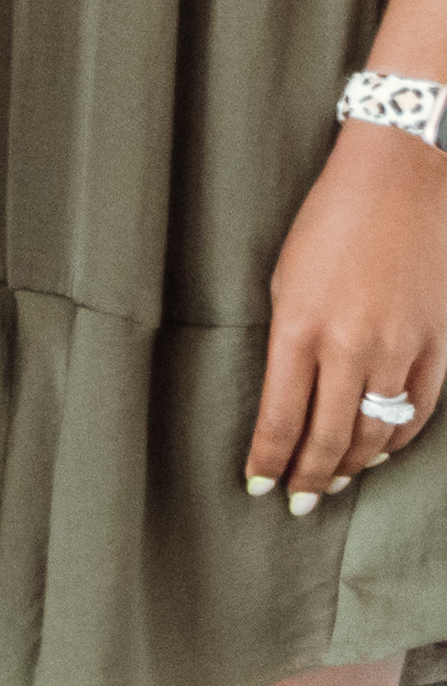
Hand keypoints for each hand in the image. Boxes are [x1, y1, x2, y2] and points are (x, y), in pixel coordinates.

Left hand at [252, 116, 446, 511]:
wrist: (399, 183)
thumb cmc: (327, 224)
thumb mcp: (285, 281)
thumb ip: (289, 343)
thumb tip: (289, 398)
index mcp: (299, 327)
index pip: (281, 417)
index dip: (269, 460)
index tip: (258, 485)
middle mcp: (351, 345)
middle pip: (329, 436)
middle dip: (309, 477)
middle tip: (296, 502)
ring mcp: (401, 347)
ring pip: (376, 432)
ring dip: (353, 465)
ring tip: (332, 484)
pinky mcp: (438, 345)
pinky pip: (418, 411)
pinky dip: (396, 438)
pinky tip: (378, 452)